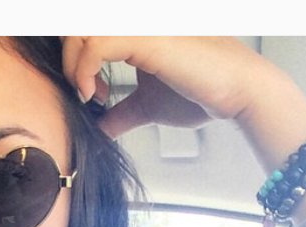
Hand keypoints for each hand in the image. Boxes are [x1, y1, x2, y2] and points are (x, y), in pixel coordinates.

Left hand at [61, 37, 271, 139]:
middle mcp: (135, 18)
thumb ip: (122, 113)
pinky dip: (82, 73)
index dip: (74, 57)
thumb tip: (102, 130)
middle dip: (68, 58)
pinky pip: (94, 46)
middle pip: (76, 25)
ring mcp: (139, 22)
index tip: (90, 91)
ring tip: (89, 95)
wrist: (237, 93)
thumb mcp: (148, 105)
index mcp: (136, 26)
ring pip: (80, 30)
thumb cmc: (202, 92)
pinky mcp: (143, 36)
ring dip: (72, 66)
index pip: (85, 28)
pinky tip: (92, 96)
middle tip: (85, 92)